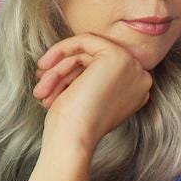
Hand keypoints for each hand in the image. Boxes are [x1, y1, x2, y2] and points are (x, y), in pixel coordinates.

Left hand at [32, 32, 152, 151]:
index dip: (74, 75)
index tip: (50, 84)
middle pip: (93, 61)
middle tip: (40, 86)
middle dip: (63, 73)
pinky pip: (85, 40)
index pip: (102, 71)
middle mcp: (140, 78)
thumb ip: (91, 76)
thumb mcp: (87, 96)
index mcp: (136, 90)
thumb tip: (72, 56)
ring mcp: (131, 66)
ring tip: (40, 89)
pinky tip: (45, 65)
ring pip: (86, 53)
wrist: (73, 140)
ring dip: (57, 70)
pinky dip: (62, 50)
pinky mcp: (117, 56)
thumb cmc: (74, 126)